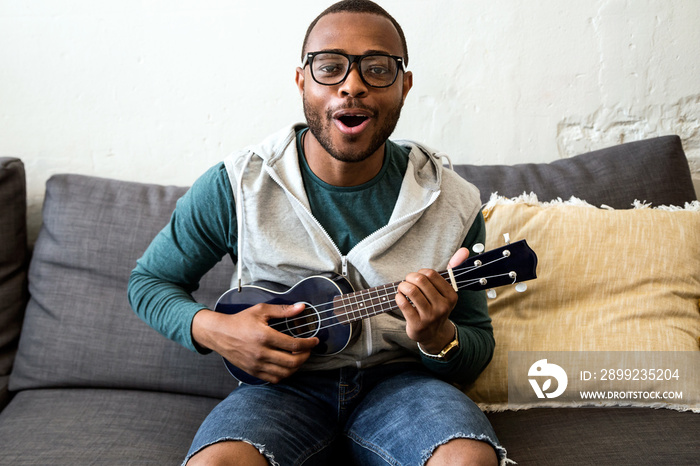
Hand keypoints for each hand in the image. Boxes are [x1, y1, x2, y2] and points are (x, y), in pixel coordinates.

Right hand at [192, 303, 318, 383]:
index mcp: (264, 336)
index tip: (314, 341)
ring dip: (297, 366)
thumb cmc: (240, 321)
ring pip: (285, 372)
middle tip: (309, 350)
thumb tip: (301, 307)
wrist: (219, 334)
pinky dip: (284, 374)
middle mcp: (261, 353)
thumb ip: (283, 310)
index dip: (308, 344)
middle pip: (292, 362)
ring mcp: (256, 364)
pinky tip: (287, 365)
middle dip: (306, 356)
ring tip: (300, 357)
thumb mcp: (261, 311)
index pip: (294, 345)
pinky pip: (274, 378)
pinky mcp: (253, 372)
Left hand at [395, 248, 469, 352]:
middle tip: (407, 282)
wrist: (433, 334)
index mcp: (451, 296)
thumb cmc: (437, 305)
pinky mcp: (417, 324)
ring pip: (410, 291)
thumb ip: (453, 269)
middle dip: (409, 278)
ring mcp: (430, 316)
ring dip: (402, 286)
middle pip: (419, 280)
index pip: (430, 274)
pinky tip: (400, 298)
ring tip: (402, 289)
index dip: (420, 273)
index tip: (417, 278)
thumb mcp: (447, 290)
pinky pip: (403, 303)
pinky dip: (398, 297)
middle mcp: (443, 306)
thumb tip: (465, 250)